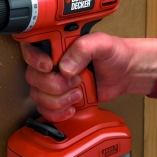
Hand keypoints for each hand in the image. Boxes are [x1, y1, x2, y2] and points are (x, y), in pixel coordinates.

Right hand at [20, 32, 156, 121]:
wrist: (125, 74)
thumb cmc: (114, 54)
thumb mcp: (102, 44)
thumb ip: (84, 48)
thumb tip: (65, 67)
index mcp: (56, 45)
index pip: (31, 48)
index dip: (34, 59)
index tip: (49, 66)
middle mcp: (51, 63)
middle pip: (33, 76)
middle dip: (53, 84)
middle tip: (75, 80)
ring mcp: (54, 82)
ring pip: (38, 95)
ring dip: (57, 100)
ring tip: (78, 94)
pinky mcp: (59, 99)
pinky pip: (45, 110)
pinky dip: (57, 112)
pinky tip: (72, 108)